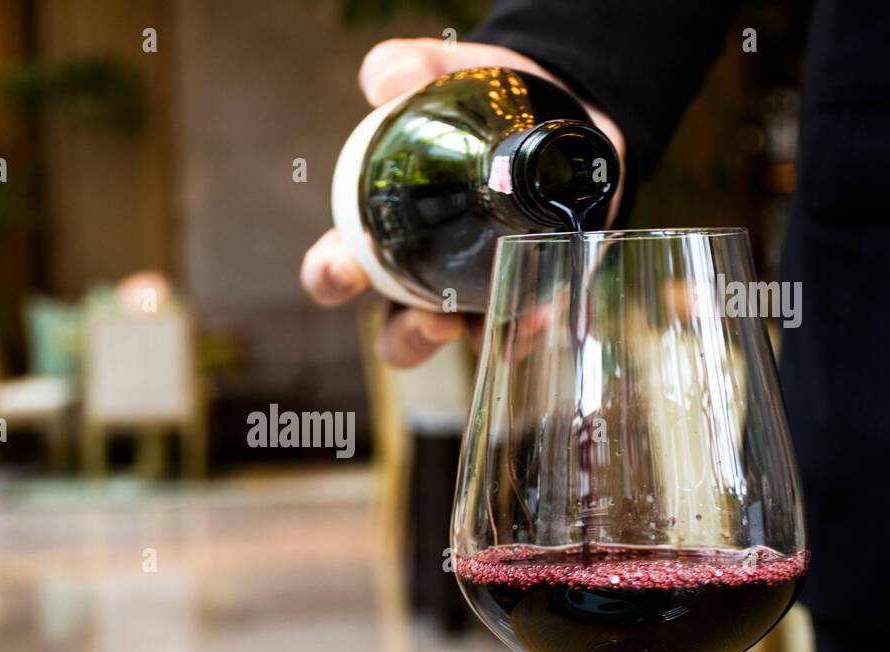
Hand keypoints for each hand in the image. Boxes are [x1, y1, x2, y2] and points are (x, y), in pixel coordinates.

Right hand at [300, 38, 625, 368]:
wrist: (560, 108)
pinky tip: (537, 314)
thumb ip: (407, 69)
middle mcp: (423, 278)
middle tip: (431, 318)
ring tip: (475, 324)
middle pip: (395, 336)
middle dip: (406, 338)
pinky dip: (524, 329)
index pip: (336, 272)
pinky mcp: (527, 296)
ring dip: (462, 345)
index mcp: (383, 235)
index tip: (343, 269)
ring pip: (455, 344)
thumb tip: (386, 85)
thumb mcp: (444, 74)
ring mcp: (473, 294)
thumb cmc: (480, 102)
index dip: (329, 279)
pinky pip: (519, 331)